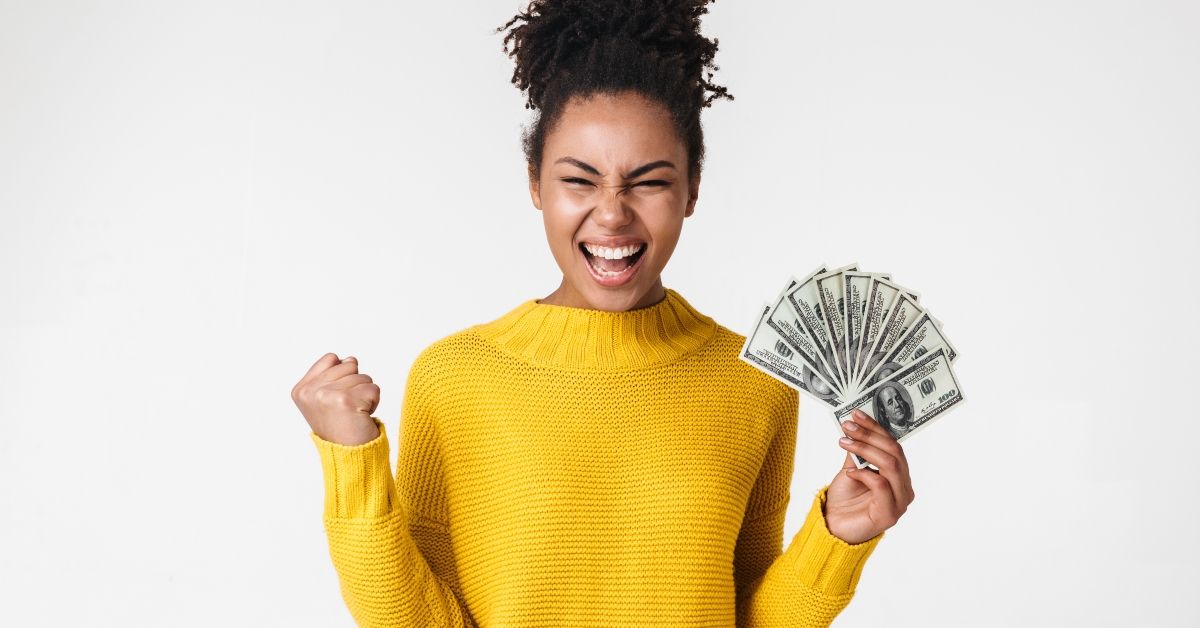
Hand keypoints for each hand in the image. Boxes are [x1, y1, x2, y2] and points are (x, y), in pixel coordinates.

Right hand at [291, 353, 380, 445]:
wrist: (349, 457)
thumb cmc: (340, 427)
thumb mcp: (326, 399)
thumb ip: (333, 374)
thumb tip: (351, 358)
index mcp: (301, 389)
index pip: (331, 358)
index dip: (343, 375)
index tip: (338, 398)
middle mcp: (310, 391)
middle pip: (349, 364)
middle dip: (356, 385)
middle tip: (348, 408)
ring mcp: (326, 395)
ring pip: (364, 376)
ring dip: (366, 395)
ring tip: (354, 414)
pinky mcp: (345, 401)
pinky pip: (374, 388)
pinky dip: (374, 403)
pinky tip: (362, 417)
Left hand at [823, 408, 914, 544]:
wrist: (831, 527)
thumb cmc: (844, 500)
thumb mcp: (851, 468)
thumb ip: (859, 452)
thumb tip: (858, 426)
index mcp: (899, 476)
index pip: (893, 445)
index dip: (876, 428)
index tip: (856, 414)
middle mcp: (904, 489)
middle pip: (894, 453)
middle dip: (870, 436)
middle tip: (848, 426)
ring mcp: (899, 503)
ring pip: (890, 465)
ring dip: (866, 449)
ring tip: (844, 442)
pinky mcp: (889, 515)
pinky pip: (881, 485)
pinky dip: (865, 473)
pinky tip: (850, 472)